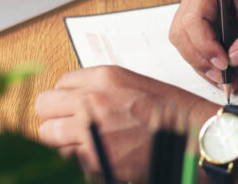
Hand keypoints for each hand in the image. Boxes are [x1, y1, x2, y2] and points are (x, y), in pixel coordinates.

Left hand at [35, 65, 217, 180]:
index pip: (60, 83)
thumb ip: (103, 89)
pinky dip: (73, 159)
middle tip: (68, 126)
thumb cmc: (172, 113)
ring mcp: (90, 130)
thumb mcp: (135, 85)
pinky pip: (63, 158)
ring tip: (81, 144)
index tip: (73, 107)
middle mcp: (93, 100)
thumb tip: (79, 99)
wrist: (192, 138)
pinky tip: (92, 156)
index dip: (66, 97)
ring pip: (47, 134)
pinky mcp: (94, 158)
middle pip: (44, 106)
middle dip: (54, 116)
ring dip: (60, 140)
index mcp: (105, 77)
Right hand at [169, 0, 237, 89]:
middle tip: (223, 77)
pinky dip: (203, 65)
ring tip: (225, 79)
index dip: (206, 45)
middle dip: (202, 60)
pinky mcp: (192, 26)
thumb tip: (234, 58)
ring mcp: (190, 10)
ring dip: (202, 66)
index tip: (224, 62)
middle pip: (182, 34)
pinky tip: (221, 74)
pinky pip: (189, 49)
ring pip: (182, 45)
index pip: (194, 20)